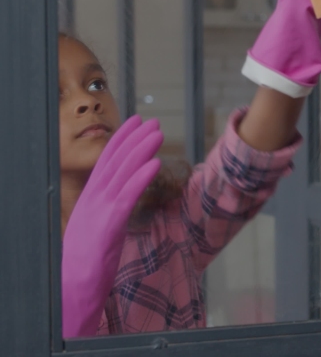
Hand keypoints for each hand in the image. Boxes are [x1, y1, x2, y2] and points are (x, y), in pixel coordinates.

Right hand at [62, 116, 162, 337]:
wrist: (73, 287)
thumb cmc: (87, 263)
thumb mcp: (97, 229)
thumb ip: (108, 211)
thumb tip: (119, 200)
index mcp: (90, 198)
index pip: (106, 162)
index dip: (122, 140)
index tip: (136, 122)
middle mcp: (93, 199)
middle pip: (115, 161)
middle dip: (134, 138)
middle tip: (152, 121)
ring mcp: (99, 210)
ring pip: (123, 173)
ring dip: (141, 151)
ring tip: (157, 134)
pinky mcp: (109, 225)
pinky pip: (127, 196)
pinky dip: (141, 178)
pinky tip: (155, 164)